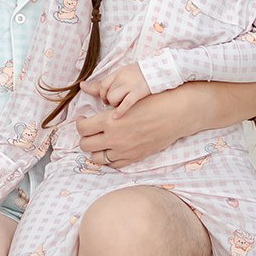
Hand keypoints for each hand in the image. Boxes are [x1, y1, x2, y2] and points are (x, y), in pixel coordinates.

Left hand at [75, 86, 193, 168]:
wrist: (176, 114)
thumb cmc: (152, 101)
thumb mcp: (125, 99)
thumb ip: (104, 99)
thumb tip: (86, 91)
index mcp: (109, 121)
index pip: (82, 128)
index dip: (80, 123)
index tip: (83, 119)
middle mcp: (114, 138)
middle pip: (85, 144)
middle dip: (85, 136)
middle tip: (90, 130)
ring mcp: (124, 151)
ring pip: (96, 157)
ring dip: (95, 149)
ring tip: (99, 140)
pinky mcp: (134, 157)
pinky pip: (113, 164)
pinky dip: (109, 157)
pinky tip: (111, 148)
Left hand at [85, 63, 150, 117]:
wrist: (161, 71)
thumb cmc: (139, 76)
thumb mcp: (121, 75)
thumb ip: (102, 83)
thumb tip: (82, 86)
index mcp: (117, 73)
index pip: (102, 86)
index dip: (102, 95)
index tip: (107, 100)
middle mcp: (122, 78)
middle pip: (107, 93)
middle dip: (109, 101)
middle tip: (116, 104)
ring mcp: (131, 85)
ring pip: (113, 98)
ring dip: (115, 105)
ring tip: (121, 106)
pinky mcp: (139, 92)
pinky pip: (126, 102)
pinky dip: (120, 111)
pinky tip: (117, 117)